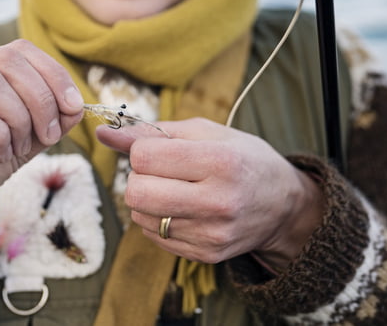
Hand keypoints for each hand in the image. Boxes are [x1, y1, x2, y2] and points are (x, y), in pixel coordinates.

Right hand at [0, 40, 83, 279]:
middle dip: (41, 98)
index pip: (18, 50)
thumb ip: (49, 123)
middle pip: (6, 60)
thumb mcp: (24, 143)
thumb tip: (78, 105)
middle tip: (49, 136)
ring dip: (18, 118)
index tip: (74, 107)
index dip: (53, 73)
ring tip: (18, 149)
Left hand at [96, 118, 324, 269]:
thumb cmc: (244, 159)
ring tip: (174, 189)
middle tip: (160, 171)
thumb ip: (153, 131)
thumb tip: (103, 133)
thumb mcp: (207, 133)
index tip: (160, 150)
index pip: (144, 157)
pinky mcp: (205, 255)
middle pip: (136, 193)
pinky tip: (182, 208)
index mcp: (220, 162)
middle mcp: (217, 202)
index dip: (143, 150)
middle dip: (139, 177)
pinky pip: (153, 236)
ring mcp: (211, 234)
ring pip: (140, 216)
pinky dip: (158, 219)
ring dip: (147, 199)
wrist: (283, 206)